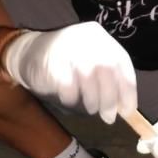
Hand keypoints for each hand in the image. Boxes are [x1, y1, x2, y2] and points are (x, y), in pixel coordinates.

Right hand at [1, 22, 136, 124]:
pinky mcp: (50, 62)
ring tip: (89, 109)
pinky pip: (67, 86)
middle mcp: (86, 39)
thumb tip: (123, 109)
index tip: (127, 111)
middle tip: (108, 118)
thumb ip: (107, 85)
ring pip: (88, 76)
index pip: (121, 63)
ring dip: (92, 100)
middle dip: (110, 98)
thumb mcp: (91, 72)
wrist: (29, 55)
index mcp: (101, 39)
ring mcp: (67, 47)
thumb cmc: (66, 69)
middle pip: (107, 69)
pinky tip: (69, 101)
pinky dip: (71, 99)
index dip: (128, 89)